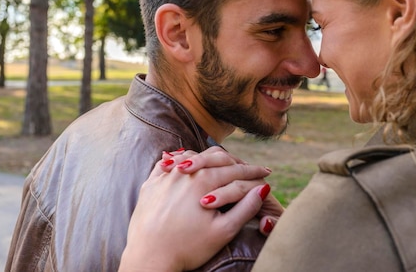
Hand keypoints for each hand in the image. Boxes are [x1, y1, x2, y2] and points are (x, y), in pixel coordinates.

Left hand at [119, 159, 270, 271]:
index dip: (254, 171)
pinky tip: (185, 161)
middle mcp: (184, 172)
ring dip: (208, 158)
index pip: (235, 169)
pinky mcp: (150, 184)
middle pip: (215, 158)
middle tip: (249, 166)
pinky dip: (180, 160)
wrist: (148, 259)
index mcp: (204, 181)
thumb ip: (246, 208)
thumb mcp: (224, 232)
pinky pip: (167, 164)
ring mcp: (164, 176)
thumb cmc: (187, 249)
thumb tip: (263, 188)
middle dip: (235, 161)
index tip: (267, 172)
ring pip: (191, 156)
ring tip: (222, 162)